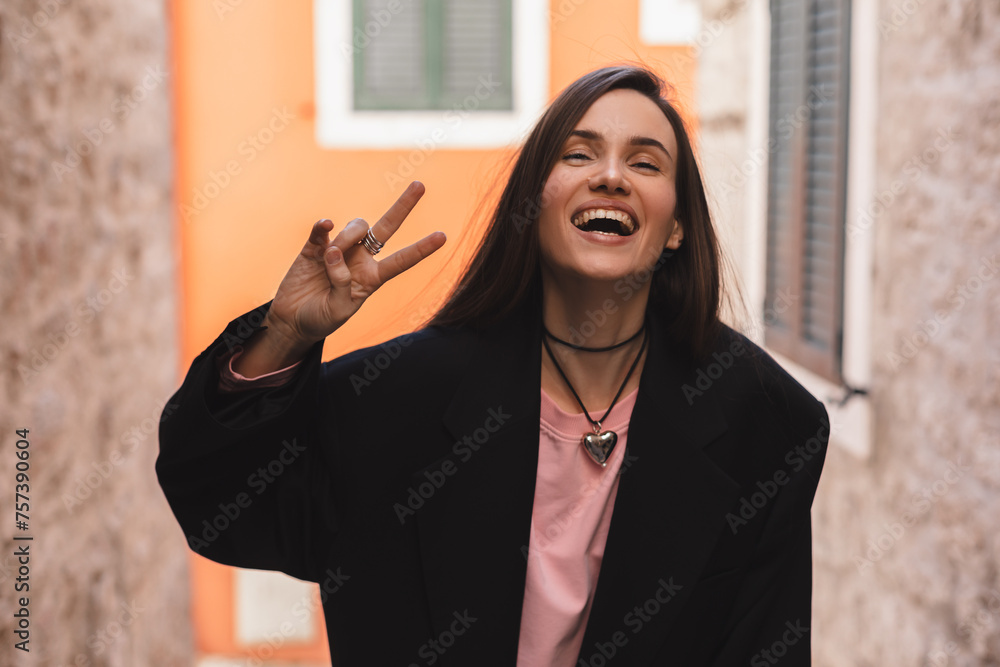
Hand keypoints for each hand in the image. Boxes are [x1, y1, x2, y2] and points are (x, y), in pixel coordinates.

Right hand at [264, 181, 445, 350]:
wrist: (292, 320)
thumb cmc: (321, 318)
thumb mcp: (339, 310)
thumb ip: (341, 283)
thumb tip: (334, 252)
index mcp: (373, 278)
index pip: (402, 260)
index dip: (421, 249)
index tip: (443, 236)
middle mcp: (360, 259)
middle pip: (386, 227)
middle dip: (403, 206)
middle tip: (420, 185)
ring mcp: (338, 249)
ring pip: (355, 228)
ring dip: (347, 238)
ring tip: (330, 258)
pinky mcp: (314, 247)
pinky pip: (323, 230)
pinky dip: (324, 226)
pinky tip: (325, 226)